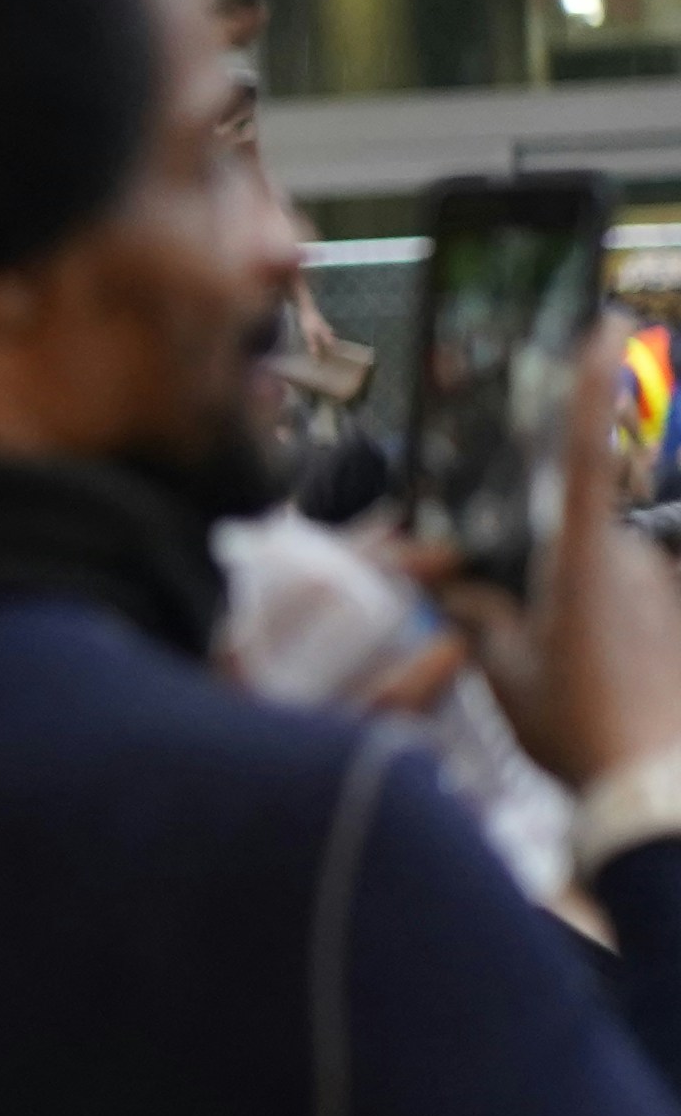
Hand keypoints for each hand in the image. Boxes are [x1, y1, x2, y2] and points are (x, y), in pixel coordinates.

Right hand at [446, 323, 680, 789]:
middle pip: (583, 534)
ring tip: (573, 684)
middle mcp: (632, 562)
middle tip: (536, 634)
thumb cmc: (581, 729)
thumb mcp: (505, 673)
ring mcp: (664, 591)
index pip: (588, 454)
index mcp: (582, 561)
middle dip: (554, 571)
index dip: (591, 389)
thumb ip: (478, 617)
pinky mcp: (680, 620)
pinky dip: (614, 636)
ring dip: (585, 613)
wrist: (657, 788)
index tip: (606, 327)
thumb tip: (456, 587)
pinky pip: (639, 609)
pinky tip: (601, 688)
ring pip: (613, 575)